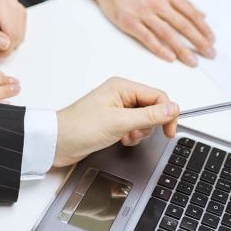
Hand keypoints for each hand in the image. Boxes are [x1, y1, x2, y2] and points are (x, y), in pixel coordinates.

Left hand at [0, 0, 26, 63]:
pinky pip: (19, 34)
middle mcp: (14, 6)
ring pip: (19, 37)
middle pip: (17, 36)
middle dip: (3, 48)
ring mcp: (19, 9)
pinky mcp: (20, 14)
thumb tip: (5, 44)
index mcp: (3, 7)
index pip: (13, 35)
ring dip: (5, 44)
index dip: (6, 50)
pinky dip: (8, 40)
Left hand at [54, 77, 179, 166]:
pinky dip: (132, 136)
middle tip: (136, 133)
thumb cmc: (80, 128)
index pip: (158, 96)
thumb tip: (173, 108)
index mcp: (122, 87)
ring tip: (126, 137)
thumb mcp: (120, 123)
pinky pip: (134, 127)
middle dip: (149, 125)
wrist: (56, 143)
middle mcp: (121, 95)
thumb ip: (150, 116)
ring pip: (145, 120)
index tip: (170, 131)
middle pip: (153, 108)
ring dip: (140, 132)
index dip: (167, 113)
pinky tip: (122, 140)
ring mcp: (117, 109)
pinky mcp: (113, 121)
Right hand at [83, 0, 214, 66]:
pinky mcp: (130, 22)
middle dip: (199, 41)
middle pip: (183, 25)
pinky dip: (160, 49)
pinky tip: (170, 57)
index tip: (212, 41)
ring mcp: (143, 13)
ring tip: (193, 61)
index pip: (192, 14)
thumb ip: (181, 3)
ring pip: (168, 33)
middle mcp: (158, 3)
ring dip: (182, 49)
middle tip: (209, 54)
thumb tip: (202, 16)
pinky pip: (148, 38)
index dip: (204, 28)